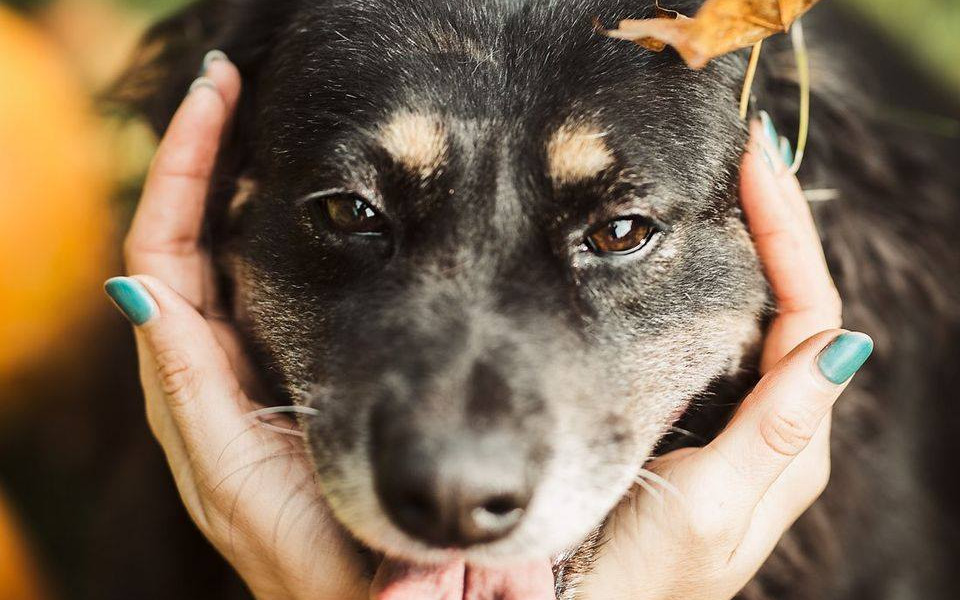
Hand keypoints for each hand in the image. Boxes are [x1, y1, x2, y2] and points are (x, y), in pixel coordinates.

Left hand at [105, 53, 367, 599]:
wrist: (381, 598)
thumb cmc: (304, 553)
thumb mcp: (229, 475)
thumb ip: (186, 387)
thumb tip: (135, 286)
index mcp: (192, 383)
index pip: (164, 253)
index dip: (180, 171)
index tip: (214, 99)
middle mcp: (219, 365)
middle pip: (188, 240)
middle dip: (199, 160)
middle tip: (230, 91)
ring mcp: (265, 365)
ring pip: (231, 258)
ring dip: (230, 186)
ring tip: (251, 125)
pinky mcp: (312, 371)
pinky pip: (283, 289)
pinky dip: (278, 235)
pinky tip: (303, 203)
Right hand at [577, 120, 872, 599]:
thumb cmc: (643, 578)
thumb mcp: (712, 509)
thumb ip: (776, 432)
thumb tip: (844, 344)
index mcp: (787, 444)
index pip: (809, 315)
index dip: (787, 233)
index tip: (754, 164)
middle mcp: (769, 429)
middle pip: (790, 307)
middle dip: (773, 228)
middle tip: (737, 161)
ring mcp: (728, 428)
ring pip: (751, 324)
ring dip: (742, 254)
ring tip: (714, 192)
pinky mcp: (688, 429)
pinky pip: (711, 349)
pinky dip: (702, 295)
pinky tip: (671, 265)